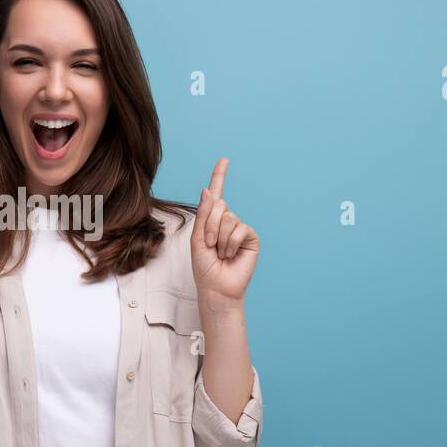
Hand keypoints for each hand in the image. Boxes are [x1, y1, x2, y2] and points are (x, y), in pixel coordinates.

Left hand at [191, 157, 259, 305]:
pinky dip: (231, 242)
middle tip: (209, 245)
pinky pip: (240, 228)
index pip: (216, 194)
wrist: (216, 287)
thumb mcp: (196, 238)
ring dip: (219, 238)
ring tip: (220, 253)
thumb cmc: (204, 266)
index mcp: (211, 219)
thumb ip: (203, 214)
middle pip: (220, 206)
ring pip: (229, 218)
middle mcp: (226, 220)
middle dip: (210, 226)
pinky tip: (231, 254)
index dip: (220, 176)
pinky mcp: (250, 237)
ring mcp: (239, 228)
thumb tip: (208, 190)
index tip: (224, 159)